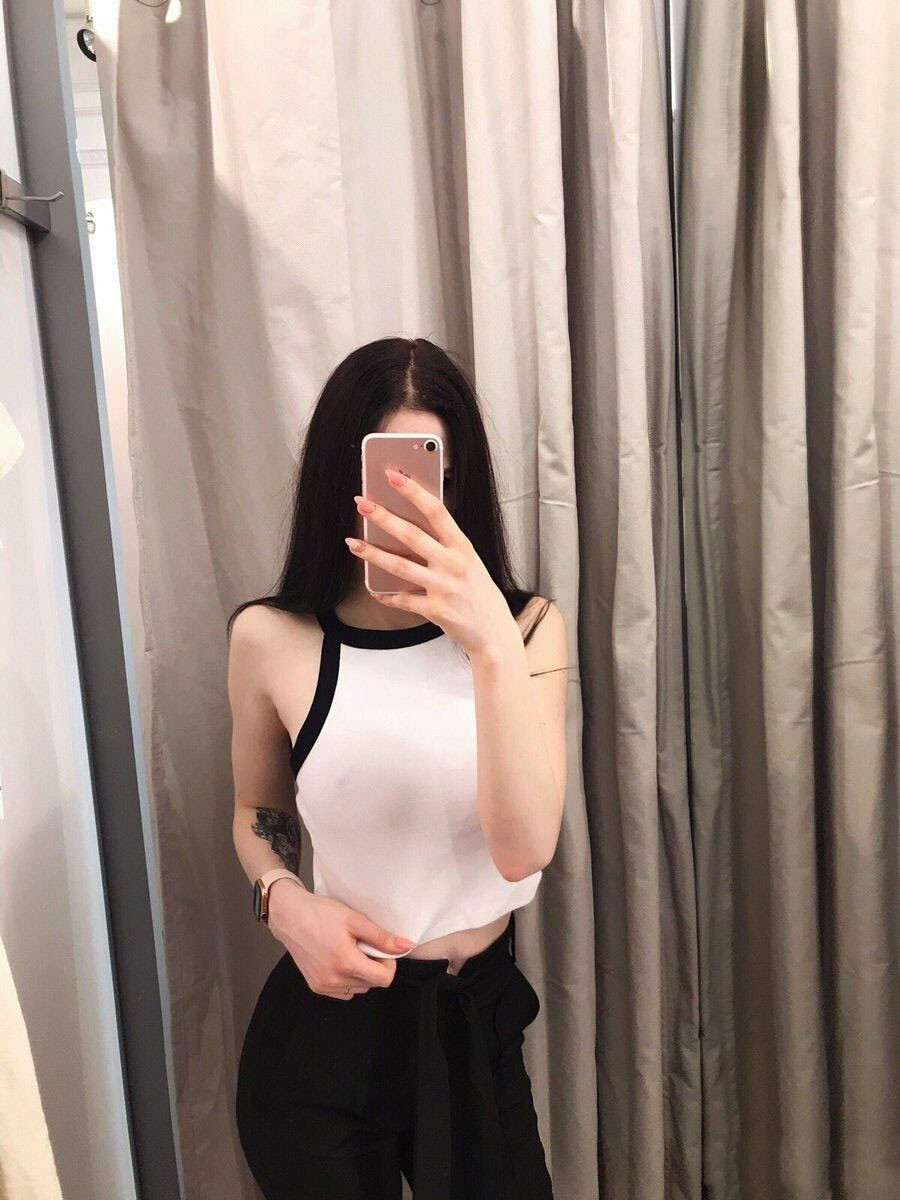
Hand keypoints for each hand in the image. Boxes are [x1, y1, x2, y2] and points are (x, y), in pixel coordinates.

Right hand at [267, 882, 416, 999]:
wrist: (289, 916)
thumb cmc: (320, 913)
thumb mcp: (355, 920)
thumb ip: (381, 937)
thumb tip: (406, 946)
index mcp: (345, 963)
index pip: (383, 979)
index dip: (389, 964)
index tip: (381, 950)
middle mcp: (333, 979)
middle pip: (371, 983)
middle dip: (374, 966)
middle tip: (362, 945)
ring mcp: (323, 986)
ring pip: (359, 989)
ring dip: (361, 974)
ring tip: (349, 951)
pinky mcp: (316, 986)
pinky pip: (344, 991)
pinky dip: (348, 980)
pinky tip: (340, 960)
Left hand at [346, 467, 521, 660]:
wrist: (494, 633)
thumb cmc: (480, 594)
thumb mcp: (470, 563)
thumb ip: (446, 546)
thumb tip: (412, 527)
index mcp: (463, 547)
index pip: (436, 511)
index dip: (413, 492)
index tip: (393, 476)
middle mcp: (453, 564)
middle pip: (412, 535)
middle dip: (384, 517)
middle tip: (362, 504)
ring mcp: (444, 587)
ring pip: (400, 566)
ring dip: (373, 553)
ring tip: (353, 543)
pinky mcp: (436, 610)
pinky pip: (403, 599)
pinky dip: (386, 595)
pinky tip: (374, 590)